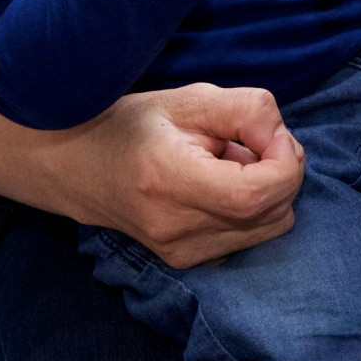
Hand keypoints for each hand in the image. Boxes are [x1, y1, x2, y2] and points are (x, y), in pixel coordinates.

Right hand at [0, 73, 302, 267]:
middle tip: (246, 137)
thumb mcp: (188, 98)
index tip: (271, 132)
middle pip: (273, 212)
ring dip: (266, 188)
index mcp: (169, 181)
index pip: (255, 194)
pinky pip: (252, 236)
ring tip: (226, 159)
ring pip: (271, 227)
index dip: (284, 161)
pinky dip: (252, 207)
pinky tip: (217, 182)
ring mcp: (182, 254)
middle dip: (280, 168)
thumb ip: (245, 109)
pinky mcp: (189, 263)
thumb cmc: (132, 123)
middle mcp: (176, 229)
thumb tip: (282, 138)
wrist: (77, 165)